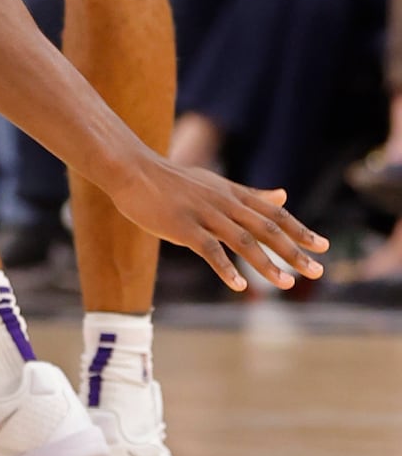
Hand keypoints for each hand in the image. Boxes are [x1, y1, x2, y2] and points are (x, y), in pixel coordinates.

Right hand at [110, 150, 325, 292]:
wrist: (133, 169)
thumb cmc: (174, 181)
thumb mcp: (217, 184)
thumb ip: (251, 194)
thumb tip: (284, 194)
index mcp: (233, 193)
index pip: (275, 212)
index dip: (300, 230)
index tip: (323, 247)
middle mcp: (224, 202)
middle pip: (266, 227)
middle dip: (294, 251)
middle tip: (317, 272)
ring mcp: (203, 214)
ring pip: (242, 240)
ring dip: (266, 264)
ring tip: (286, 285)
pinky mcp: (182, 226)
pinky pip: (209, 249)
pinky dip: (225, 268)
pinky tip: (240, 286)